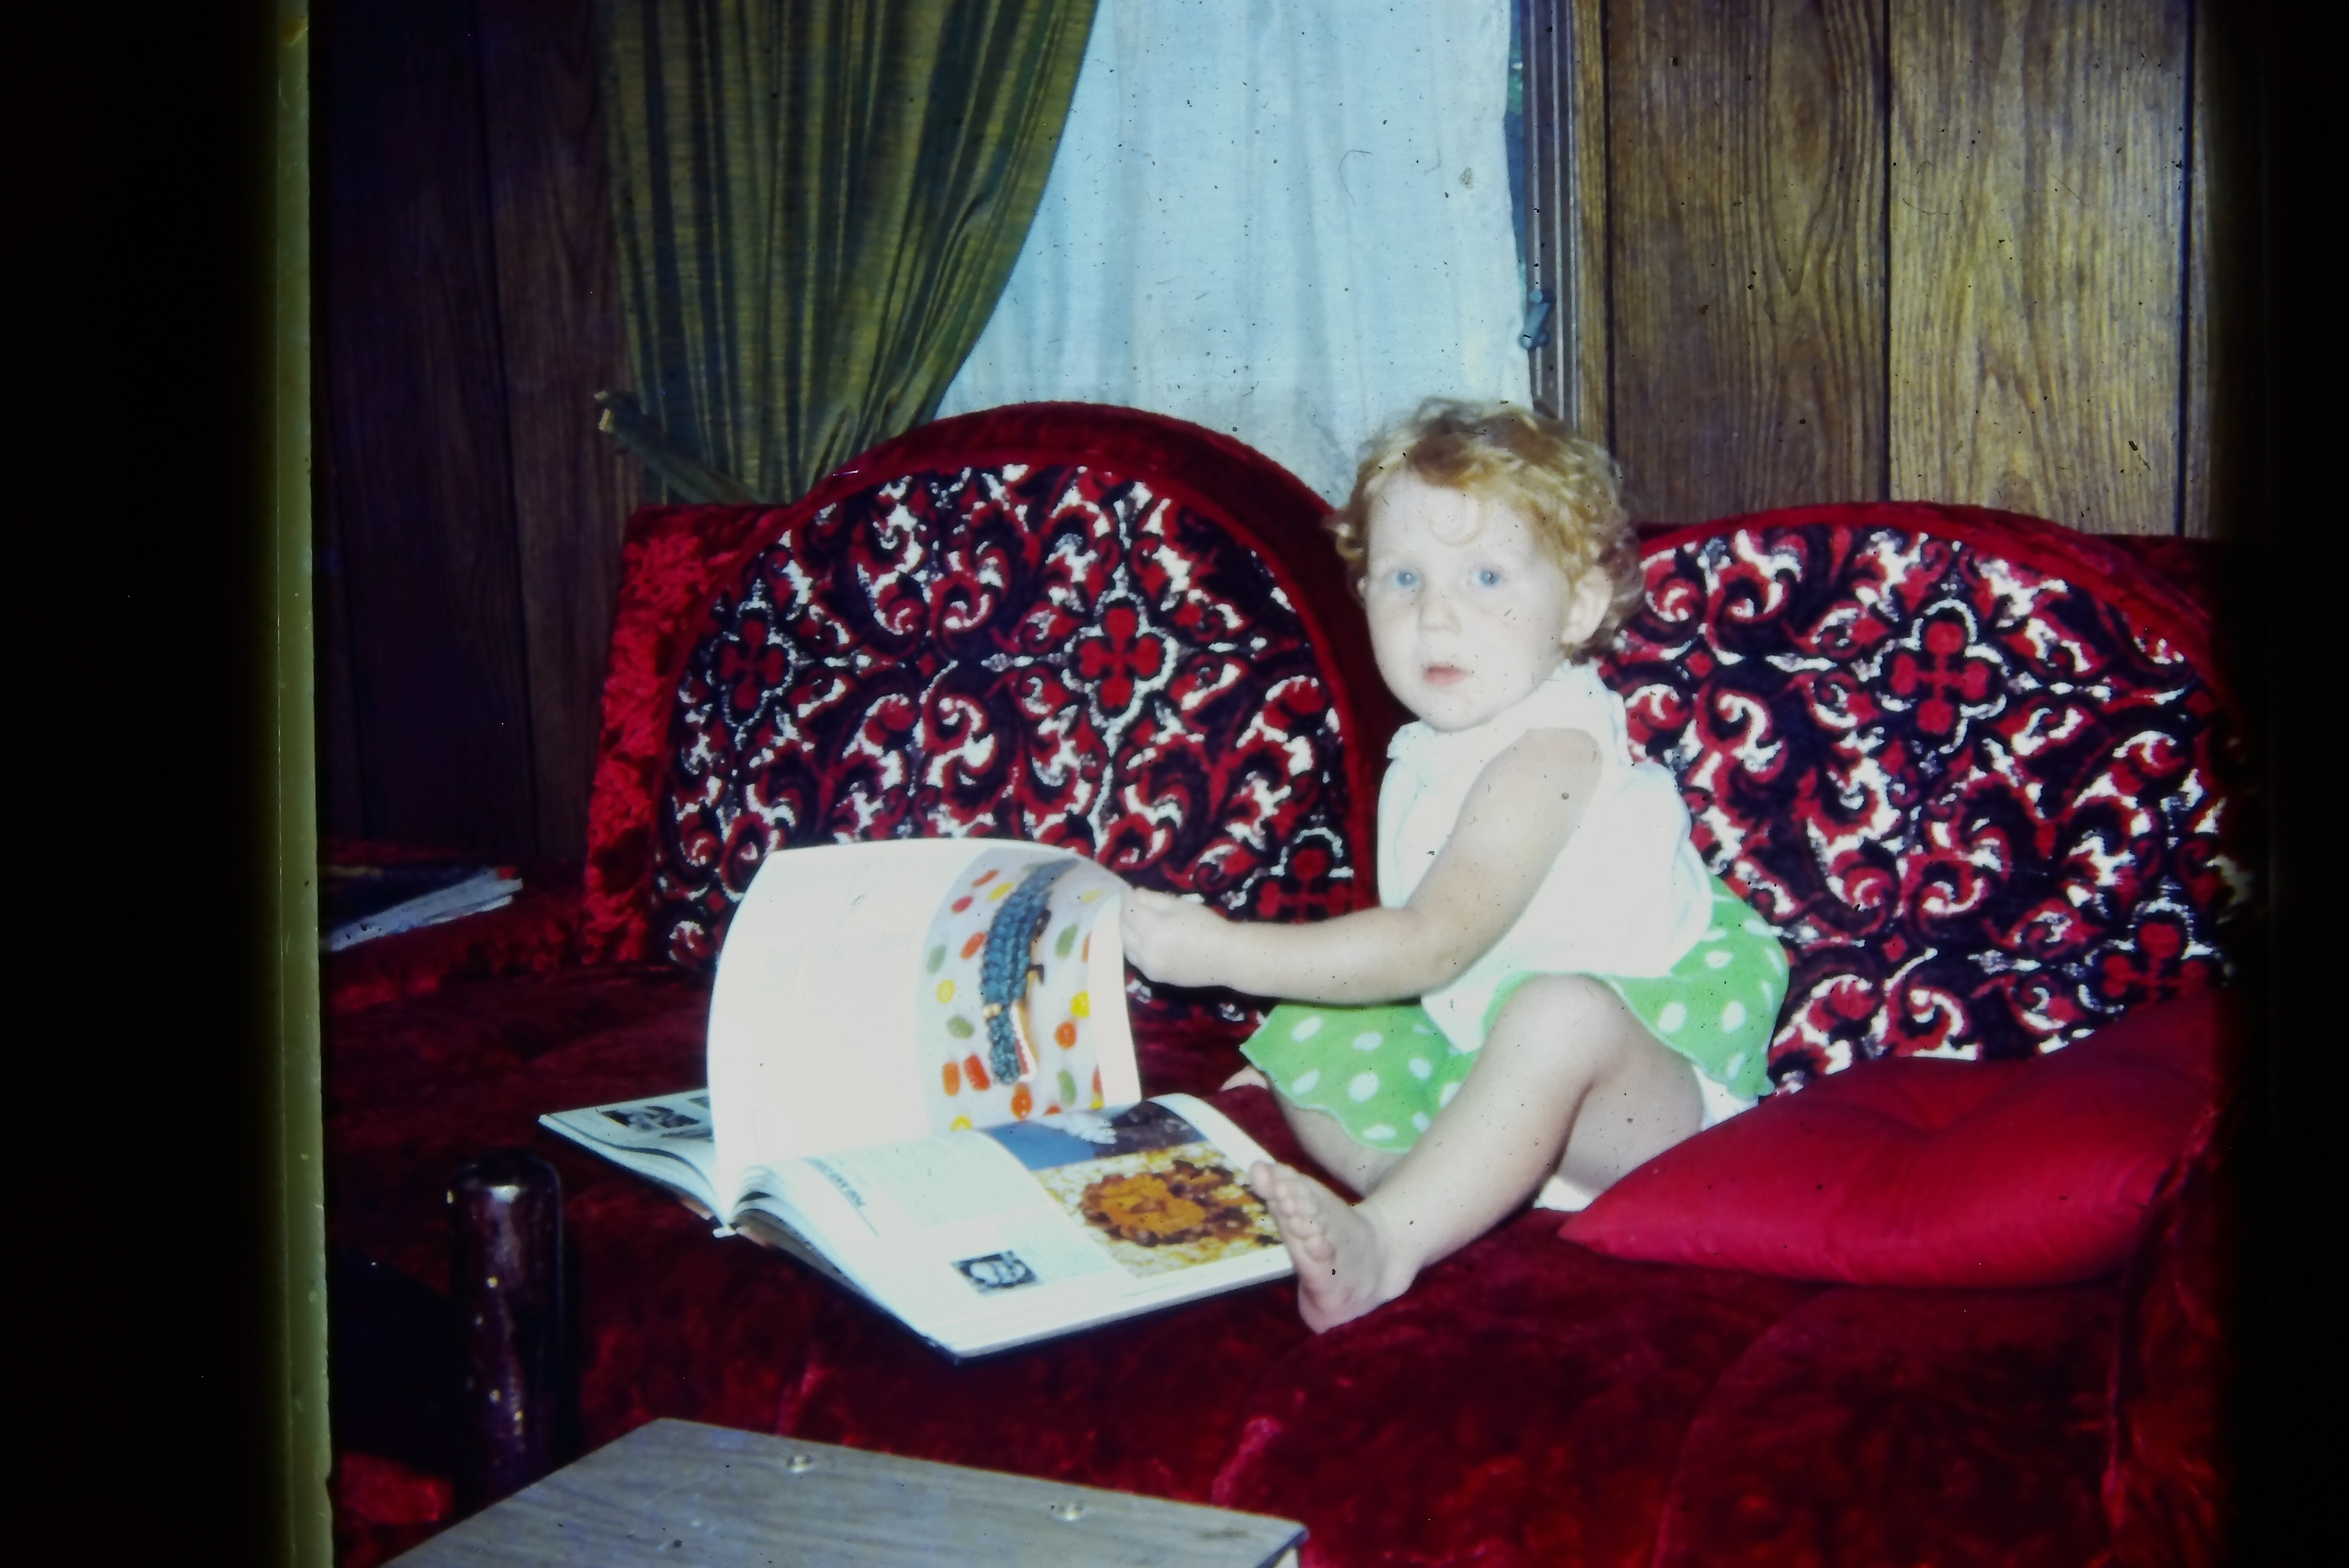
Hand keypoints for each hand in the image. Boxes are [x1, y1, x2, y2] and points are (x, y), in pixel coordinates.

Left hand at [1120, 886, 1235, 989]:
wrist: (1226, 957)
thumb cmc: (1207, 926)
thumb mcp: (1180, 905)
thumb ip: (1154, 899)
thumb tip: (1135, 893)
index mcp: (1152, 928)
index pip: (1129, 909)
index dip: (1126, 897)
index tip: (1127, 889)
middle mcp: (1145, 950)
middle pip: (1123, 928)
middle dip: (1125, 913)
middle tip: (1131, 903)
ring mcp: (1148, 966)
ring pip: (1126, 946)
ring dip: (1127, 931)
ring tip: (1135, 920)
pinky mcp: (1155, 976)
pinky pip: (1136, 959)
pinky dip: (1134, 948)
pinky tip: (1142, 940)